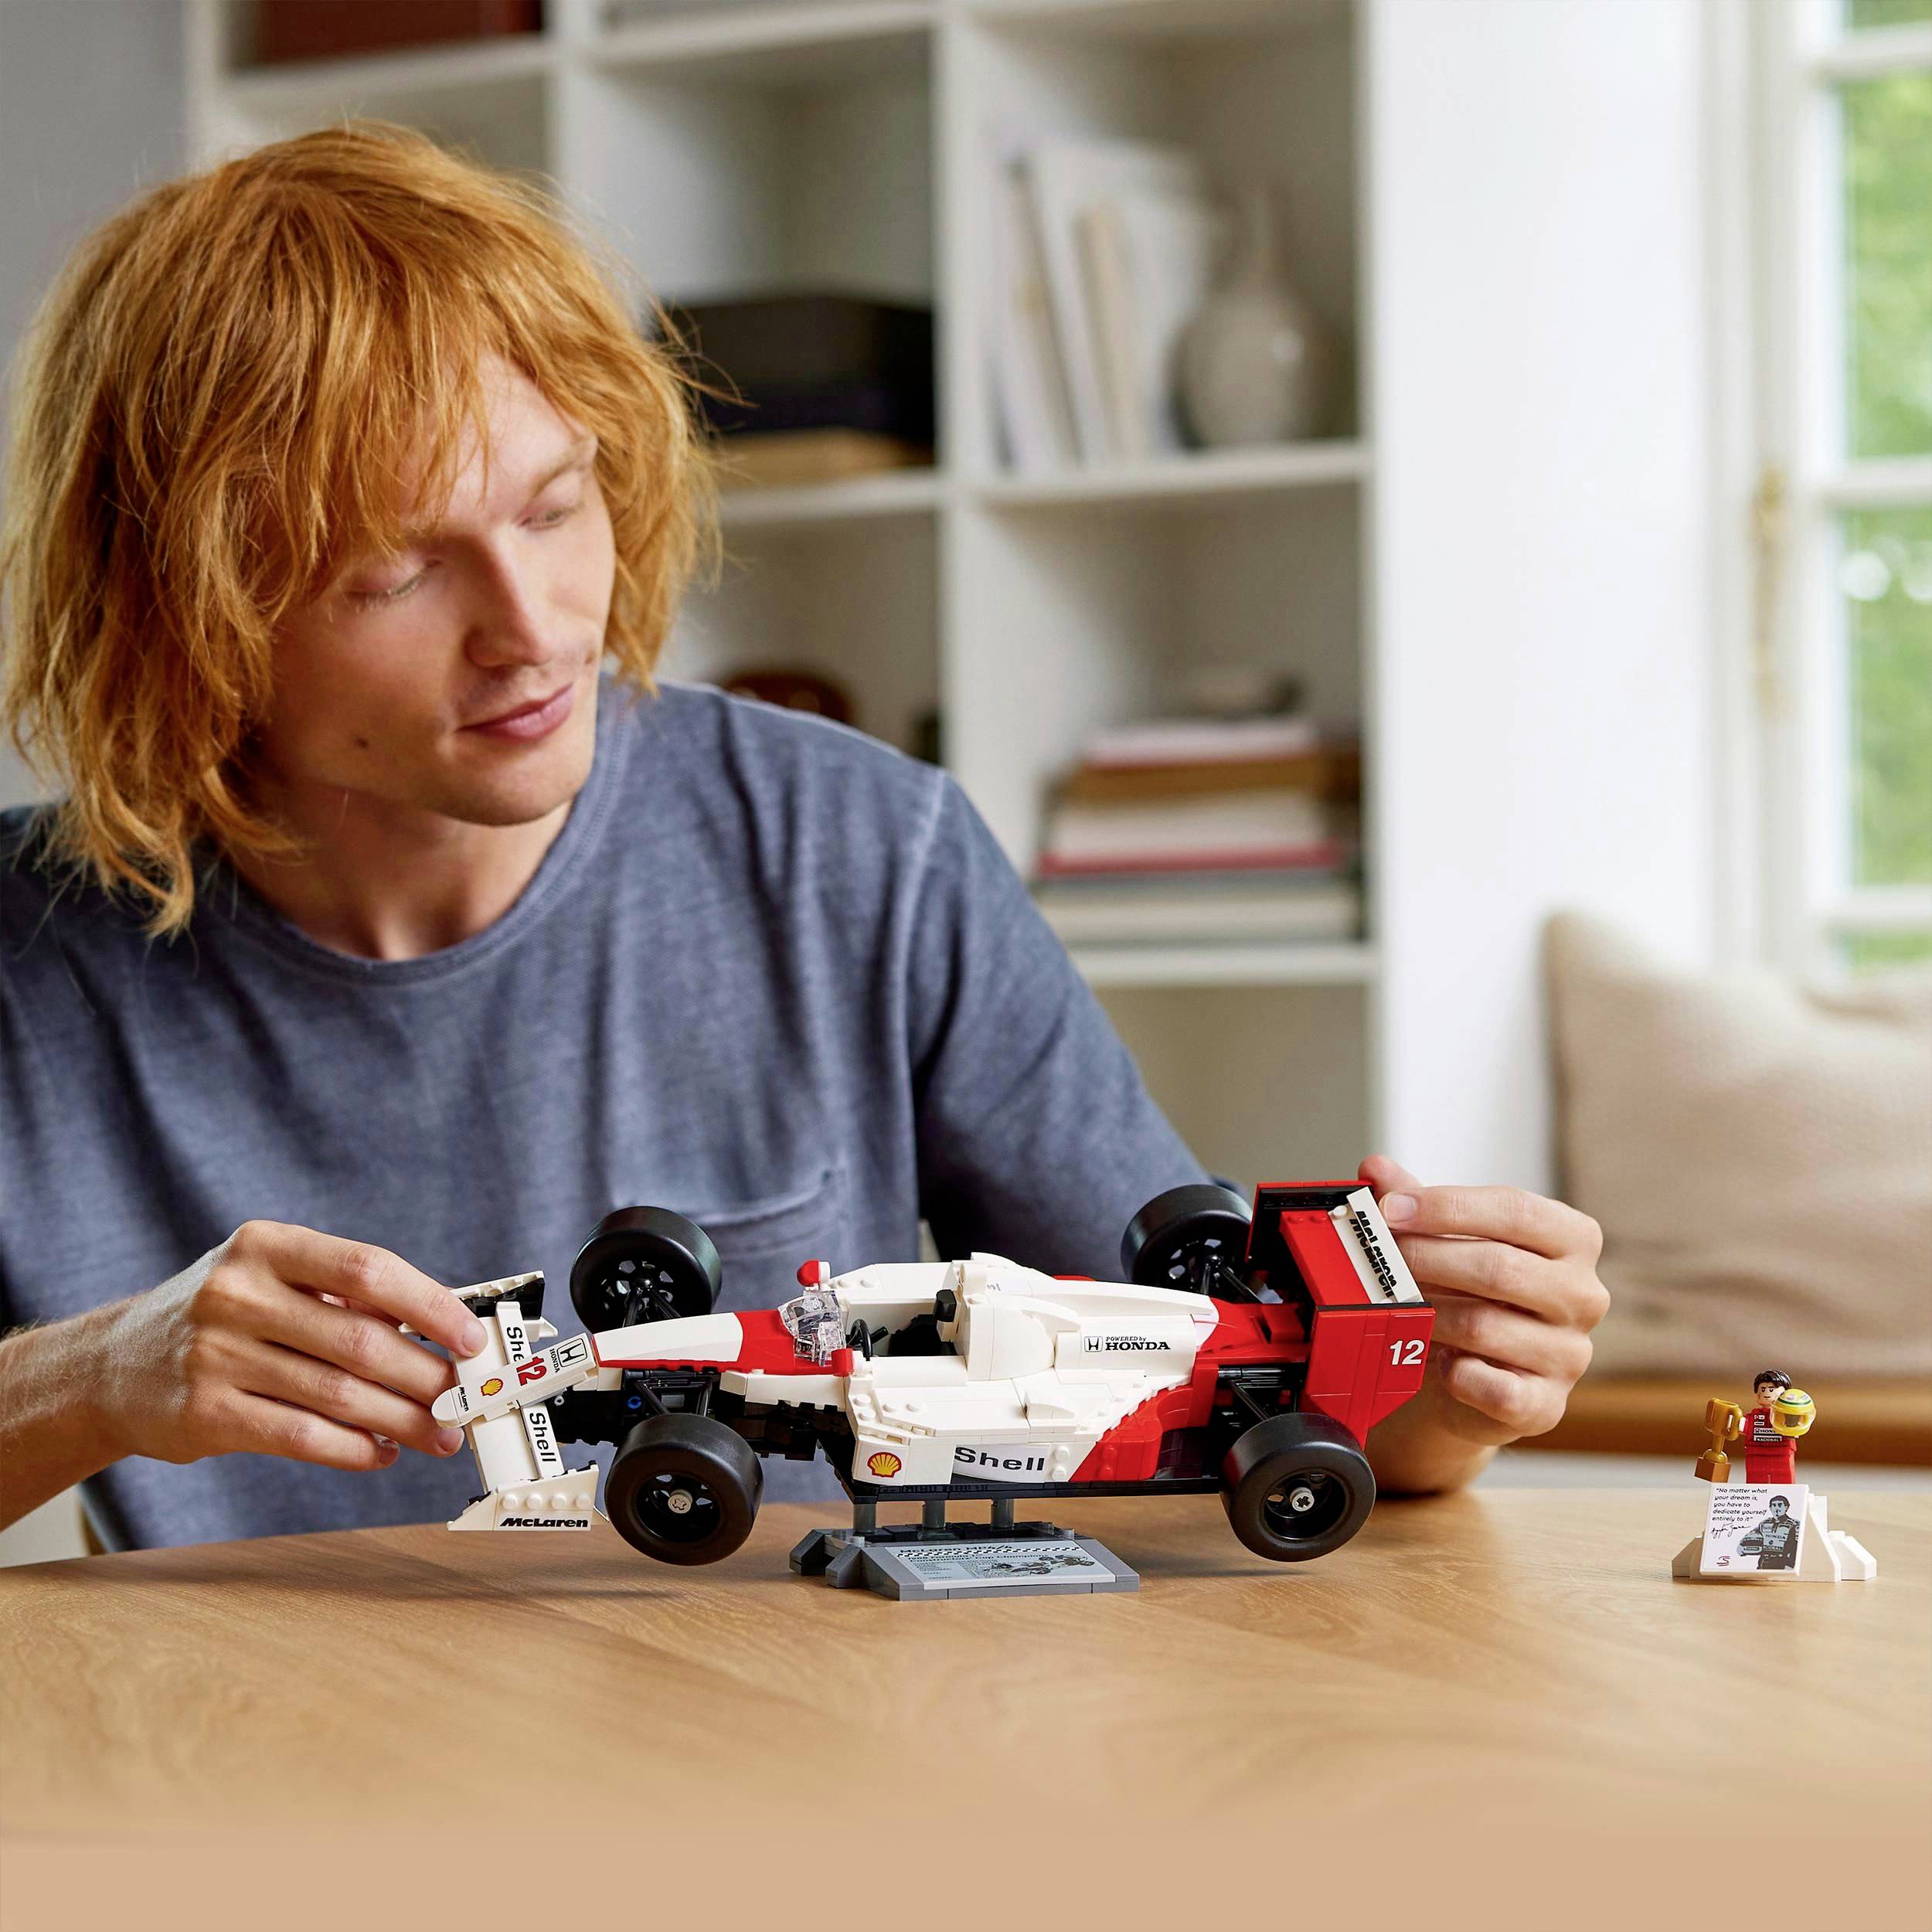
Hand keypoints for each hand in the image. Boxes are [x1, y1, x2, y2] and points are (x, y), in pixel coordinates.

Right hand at [87, 1221, 486, 1471]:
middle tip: (465, 1399)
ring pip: (338, 1394)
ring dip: (403, 1420)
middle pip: (361, 1339)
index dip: (430, 1305)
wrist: (111, 1366)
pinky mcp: (204, 1415)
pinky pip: (301, 1436)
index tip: (471, 1336)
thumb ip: (344, 1297)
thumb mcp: (271, 1278)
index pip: (368, 1269)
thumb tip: (440, 1335)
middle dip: (427, 1375)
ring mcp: (216, 1355)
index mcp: (267, 1246)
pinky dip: (354, 1448)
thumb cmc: (220, 1317)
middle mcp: (237, 1294)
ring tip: (439, 1434)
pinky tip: (382, 1452)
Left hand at [1358, 1155, 1608, 1490]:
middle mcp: (1583, 1295)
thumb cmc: (1466, 1292)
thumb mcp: (1444, 1238)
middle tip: (1379, 1259)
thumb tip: (1375, 1168)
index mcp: (1573, 1240)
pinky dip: (1455, 1374)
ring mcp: (1570, 1354)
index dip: (1446, 1207)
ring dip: (1427, 1314)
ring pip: (1484, 1326)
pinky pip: (1495, 1388)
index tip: (1389, 1209)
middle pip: (1499, 1268)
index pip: (1516, 1210)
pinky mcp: (1545, 1404)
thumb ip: (1414, 1200)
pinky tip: (1435, 1360)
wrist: (1470, 1375)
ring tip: (1397, 1307)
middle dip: (1426, 1259)